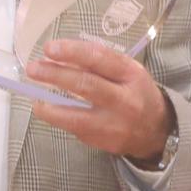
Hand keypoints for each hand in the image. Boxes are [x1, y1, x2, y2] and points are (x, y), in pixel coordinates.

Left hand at [26, 38, 172, 163]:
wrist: (156, 130)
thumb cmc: (134, 91)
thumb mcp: (125, 70)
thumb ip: (98, 62)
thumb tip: (60, 56)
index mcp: (130, 74)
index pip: (99, 58)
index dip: (72, 51)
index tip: (49, 48)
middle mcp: (124, 100)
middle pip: (86, 85)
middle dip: (55, 75)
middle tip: (33, 69)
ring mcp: (114, 124)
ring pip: (77, 116)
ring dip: (50, 107)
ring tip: (34, 99)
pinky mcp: (105, 142)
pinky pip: (77, 129)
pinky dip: (60, 119)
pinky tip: (48, 110)